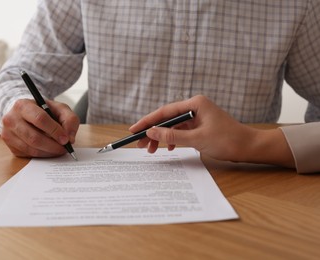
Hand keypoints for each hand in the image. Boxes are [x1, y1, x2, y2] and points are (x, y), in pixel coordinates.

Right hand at [1, 99, 79, 156]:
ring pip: (31, 149)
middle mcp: (11, 119)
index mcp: (23, 105)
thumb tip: (70, 138)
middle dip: (53, 145)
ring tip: (59, 149)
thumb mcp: (60, 108)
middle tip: (65, 148)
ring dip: (49, 152)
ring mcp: (8, 134)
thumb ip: (69, 119)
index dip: (55, 131)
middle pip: (34, 137)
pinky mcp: (10, 146)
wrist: (26, 114)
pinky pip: (28, 155)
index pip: (40, 119)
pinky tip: (49, 150)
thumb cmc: (44, 111)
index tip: (66, 139)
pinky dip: (42, 155)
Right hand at [129, 95, 294, 167]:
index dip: (148, 121)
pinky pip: (181, 132)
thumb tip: (151, 132)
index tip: (134, 129)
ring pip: (173, 127)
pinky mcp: (200, 127)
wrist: (249, 148)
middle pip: (167, 119)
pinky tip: (169, 148)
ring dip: (162, 137)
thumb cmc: (228, 140)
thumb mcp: (197, 139)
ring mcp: (197, 117)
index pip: (165, 112)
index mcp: (195, 104)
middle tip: (140, 143)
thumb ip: (172, 135)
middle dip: (153, 132)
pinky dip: (173, 140)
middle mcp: (195, 107)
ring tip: (151, 149)